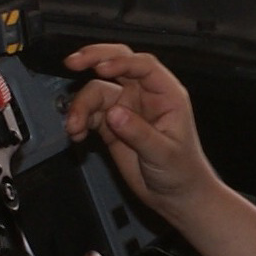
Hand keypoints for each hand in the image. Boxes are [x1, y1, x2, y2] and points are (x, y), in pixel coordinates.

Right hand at [63, 44, 219, 220]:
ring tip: (74, 127)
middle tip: (72, 62)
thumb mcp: (164, 153)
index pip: (143, 66)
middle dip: (93, 59)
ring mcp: (127, 108)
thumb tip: (114, 114)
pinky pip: (90, 114)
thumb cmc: (182, 172)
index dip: (121, 62)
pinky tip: (77, 133)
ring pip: (97, 92)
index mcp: (166, 94)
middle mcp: (145, 96)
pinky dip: (79, 120)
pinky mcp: (112, 125)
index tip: (100, 68)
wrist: (175, 196)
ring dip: (81, 105)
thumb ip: (139, 134)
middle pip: (117, 65)